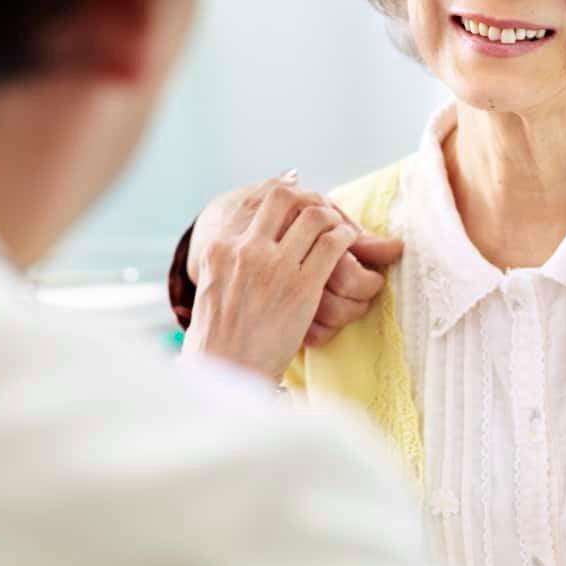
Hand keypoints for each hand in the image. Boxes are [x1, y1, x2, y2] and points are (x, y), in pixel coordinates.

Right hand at [181, 175, 367, 381]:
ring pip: (316, 217)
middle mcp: (245, 250)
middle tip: (325, 211)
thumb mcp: (216, 284)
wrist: (226, 372)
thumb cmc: (221, 335)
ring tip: (342, 232)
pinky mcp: (301, 286)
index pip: (261, 198)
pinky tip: (348, 248)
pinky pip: (334, 245)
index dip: (290, 193)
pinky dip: (347, 239)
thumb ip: (234, 255)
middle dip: (312, 199)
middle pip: (287, 197)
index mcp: (221, 246)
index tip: (303, 197)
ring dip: (335, 221)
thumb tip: (255, 232)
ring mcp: (273, 267)